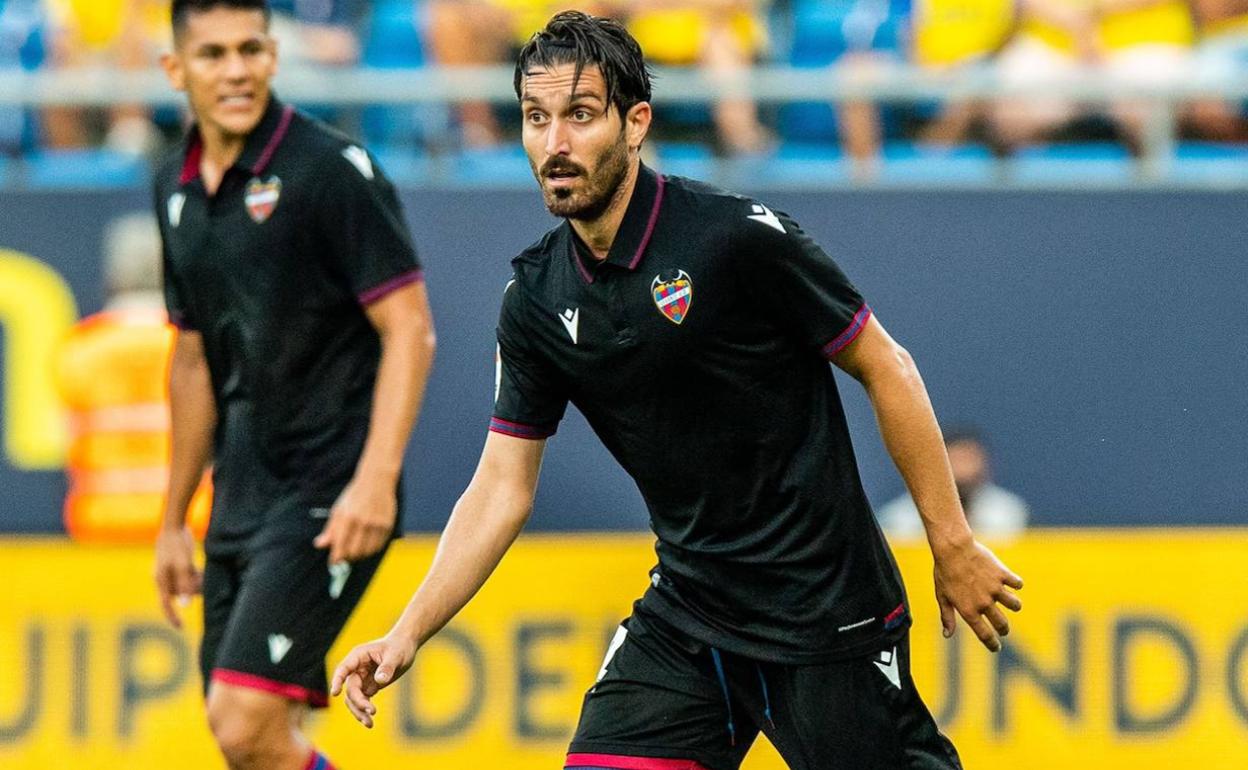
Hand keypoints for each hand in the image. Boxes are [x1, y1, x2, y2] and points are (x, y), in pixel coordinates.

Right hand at [154, 525, 201, 628]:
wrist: (174, 525)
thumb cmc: (176, 545)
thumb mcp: (182, 565)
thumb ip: (184, 584)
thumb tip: (185, 605)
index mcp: (161, 580)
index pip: (166, 603)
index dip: (172, 616)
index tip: (180, 627)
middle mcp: (165, 577)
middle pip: (179, 593)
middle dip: (192, 592)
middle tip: (202, 583)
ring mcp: (171, 570)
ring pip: (185, 584)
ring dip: (195, 584)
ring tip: (203, 575)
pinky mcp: (179, 563)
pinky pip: (187, 576)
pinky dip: (196, 576)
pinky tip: (203, 572)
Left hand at [313, 477, 396, 564]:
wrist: (377, 481)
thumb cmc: (354, 496)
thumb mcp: (338, 510)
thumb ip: (330, 529)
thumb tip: (319, 545)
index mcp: (348, 517)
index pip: (340, 545)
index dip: (336, 558)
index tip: (333, 563)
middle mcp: (363, 521)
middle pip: (354, 552)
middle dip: (347, 557)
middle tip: (344, 554)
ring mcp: (377, 524)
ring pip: (367, 551)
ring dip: (360, 554)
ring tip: (355, 547)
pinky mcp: (387, 525)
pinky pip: (378, 546)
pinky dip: (371, 549)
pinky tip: (366, 542)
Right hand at [330, 633, 417, 727]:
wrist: (406, 646)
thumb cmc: (400, 647)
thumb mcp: (396, 656)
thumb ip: (387, 667)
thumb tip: (379, 680)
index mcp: (359, 656)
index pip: (343, 668)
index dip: (337, 680)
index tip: (335, 693)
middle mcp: (356, 668)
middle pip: (350, 689)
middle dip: (358, 702)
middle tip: (372, 711)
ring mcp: (361, 678)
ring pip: (353, 698)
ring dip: (359, 711)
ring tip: (370, 724)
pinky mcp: (368, 686)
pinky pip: (361, 701)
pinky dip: (364, 711)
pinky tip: (369, 722)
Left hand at [932, 537, 1022, 651]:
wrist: (953, 549)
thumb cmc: (944, 572)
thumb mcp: (942, 596)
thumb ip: (947, 617)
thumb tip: (947, 635)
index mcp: (968, 610)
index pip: (985, 634)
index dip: (992, 644)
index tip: (996, 647)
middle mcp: (984, 603)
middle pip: (1002, 624)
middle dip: (1004, 629)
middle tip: (1003, 629)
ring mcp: (995, 588)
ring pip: (1015, 605)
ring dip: (1014, 606)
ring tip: (1010, 603)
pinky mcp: (1002, 574)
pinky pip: (1017, 584)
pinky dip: (1016, 584)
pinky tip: (1011, 582)